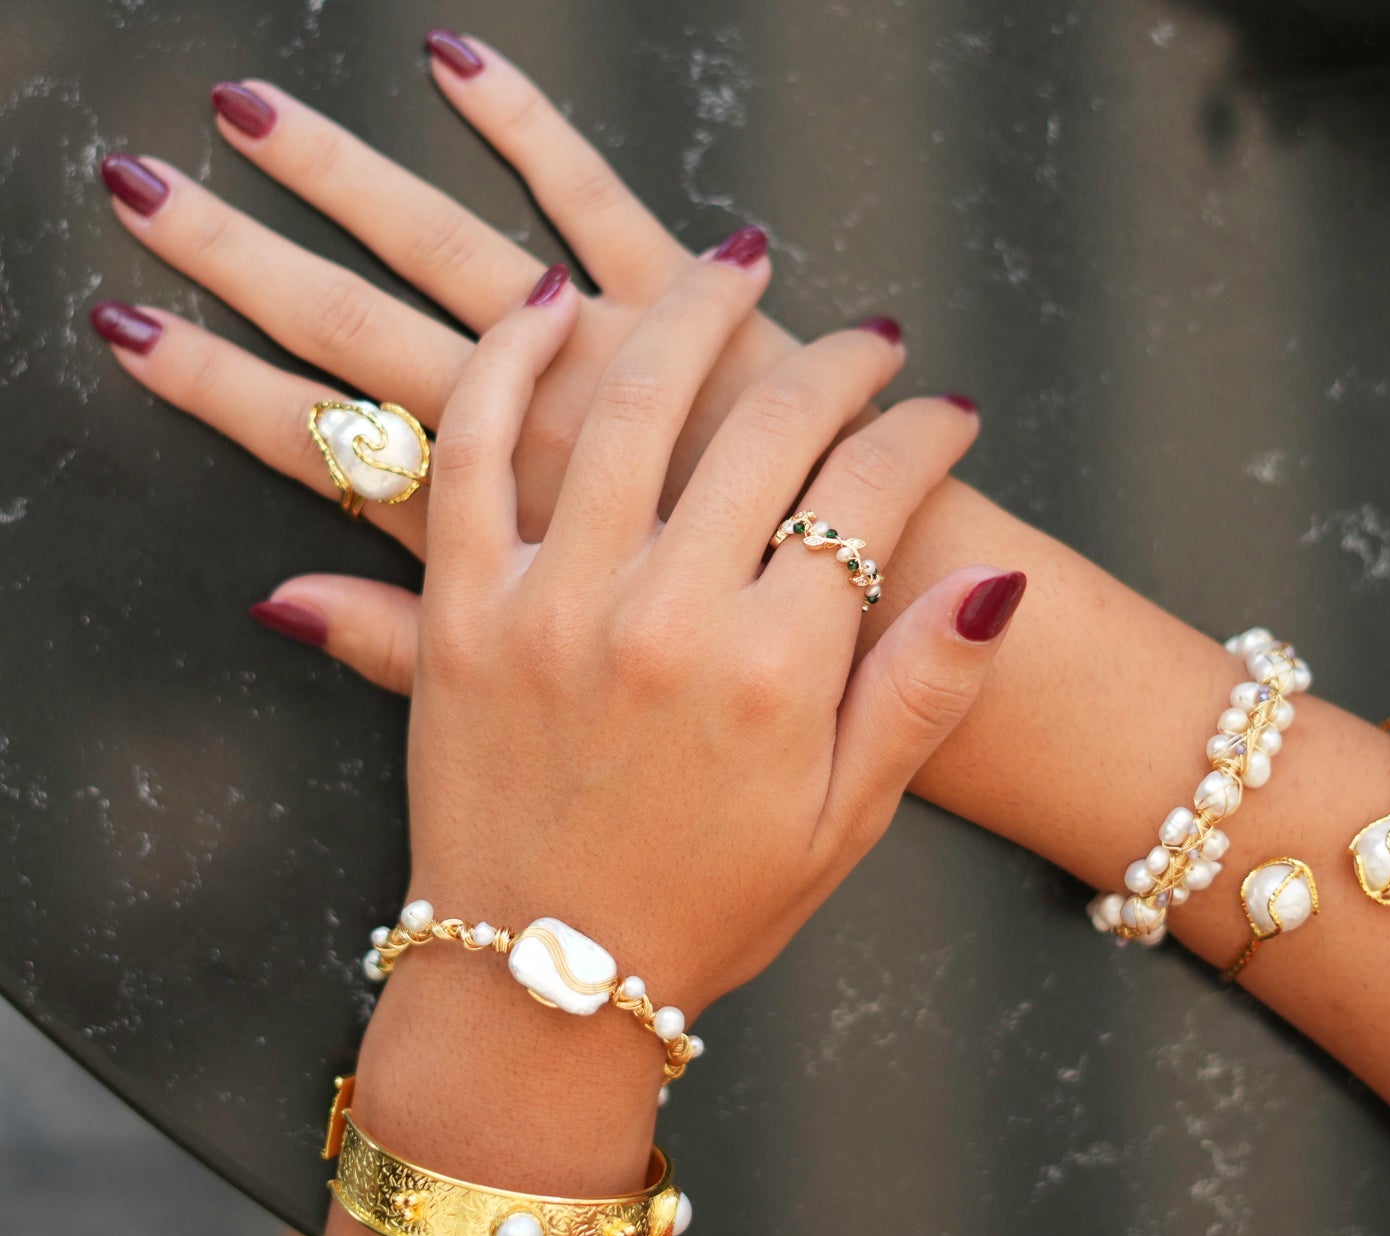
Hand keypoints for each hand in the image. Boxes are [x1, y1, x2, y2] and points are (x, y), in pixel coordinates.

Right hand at [92, 33, 868, 689]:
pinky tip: (457, 69)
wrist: (973, 707)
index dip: (216, 383)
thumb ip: (420, 660)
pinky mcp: (717, 345)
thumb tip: (275, 593)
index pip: (318, 453)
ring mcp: (632, 401)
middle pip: (353, 336)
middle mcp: (546, 485)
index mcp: (503, 580)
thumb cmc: (799, 727)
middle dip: (238, 253)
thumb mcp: (580, 738)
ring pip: (455, 264)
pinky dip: (537, 142)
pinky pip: (610, 217)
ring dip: (339, 181)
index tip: (144, 330)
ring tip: (242, 113)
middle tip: (142, 181)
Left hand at [398, 252, 1019, 1011]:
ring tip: (737, 271)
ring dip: (694, 318)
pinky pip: (468, 452)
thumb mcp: (844, 826)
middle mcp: (664, 618)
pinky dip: (505, 363)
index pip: (871, 498)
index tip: (944, 415)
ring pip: (629, 405)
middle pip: (769, 430)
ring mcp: (551, 604)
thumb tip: (995, 579)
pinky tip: (556, 308)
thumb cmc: (703, 911)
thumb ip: (922, 695)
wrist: (540, 987)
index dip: (923, 439)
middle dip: (838, 366)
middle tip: (870, 340)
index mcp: (774, 674)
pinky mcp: (458, 612)